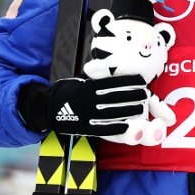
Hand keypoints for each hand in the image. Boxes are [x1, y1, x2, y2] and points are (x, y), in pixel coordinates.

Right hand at [18, 75, 149, 136]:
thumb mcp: (84, 80)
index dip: (129, 81)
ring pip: (111, 112)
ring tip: (141, 108)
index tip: (141, 81)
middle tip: (145, 94)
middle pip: (115, 97)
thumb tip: (118, 65)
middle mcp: (88, 99)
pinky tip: (128, 125)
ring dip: (129, 110)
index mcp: (89, 86)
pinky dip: (116, 127)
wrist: (49, 107)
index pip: (112, 82)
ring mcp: (86, 114)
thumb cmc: (74, 91)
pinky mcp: (84, 127)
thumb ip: (99, 75)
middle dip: (133, 95)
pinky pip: (102, 128)